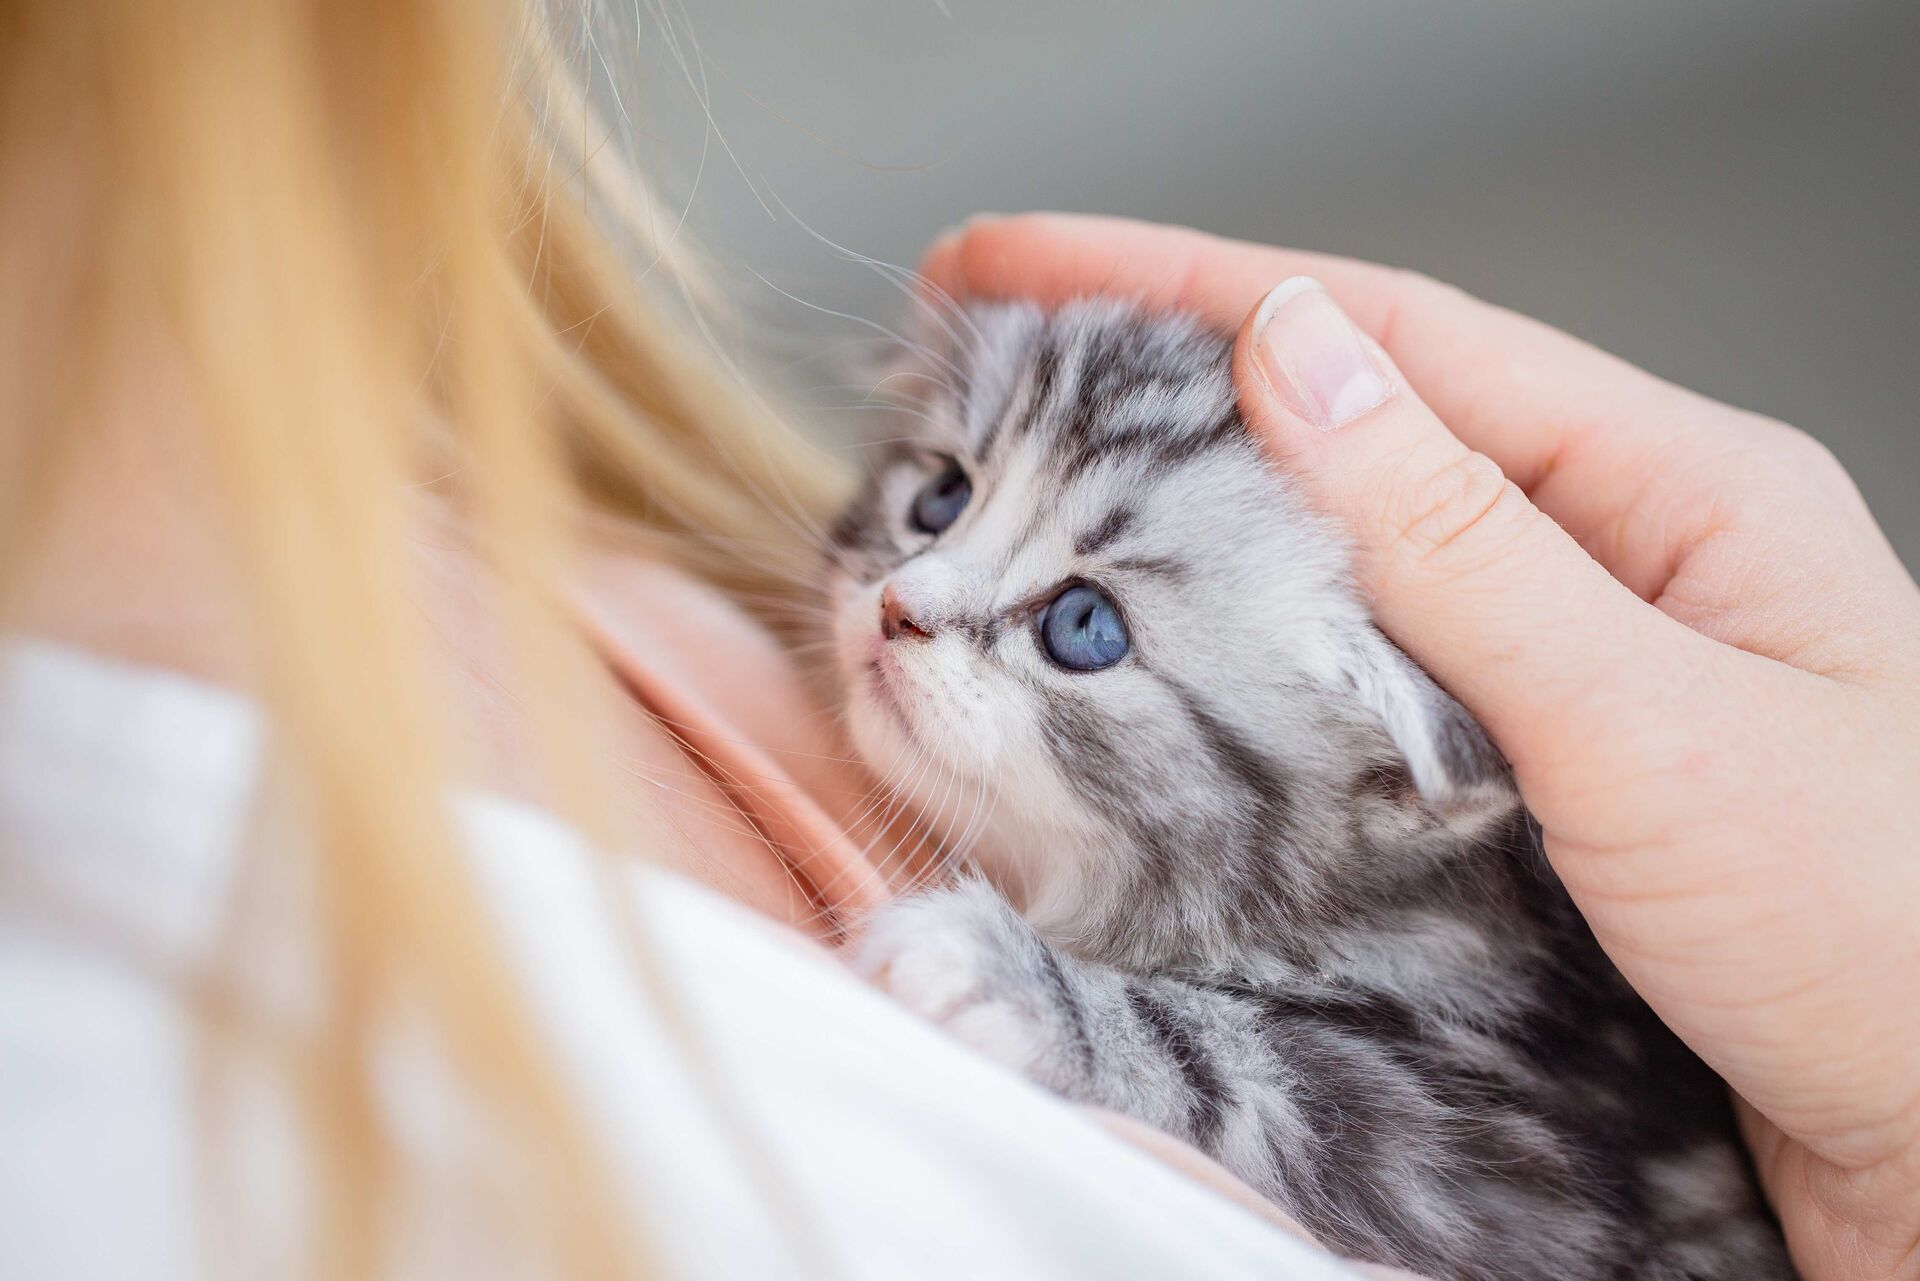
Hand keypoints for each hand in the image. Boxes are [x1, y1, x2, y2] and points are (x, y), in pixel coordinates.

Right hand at [924, 214, 1919, 1280]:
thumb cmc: (1890, 941)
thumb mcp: (1654, 720)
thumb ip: (1461, 542)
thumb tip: (1294, 351)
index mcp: (1675, 489)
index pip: (1394, 336)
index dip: (1187, 283)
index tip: (1021, 265)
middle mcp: (1614, 561)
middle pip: (1355, 428)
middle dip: (1167, 384)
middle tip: (991, 367)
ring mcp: (1564, 673)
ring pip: (1344, 558)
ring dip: (1193, 515)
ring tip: (1037, 486)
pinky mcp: (1527, 785)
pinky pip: (1359, 682)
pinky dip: (1251, 654)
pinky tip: (1168, 648)